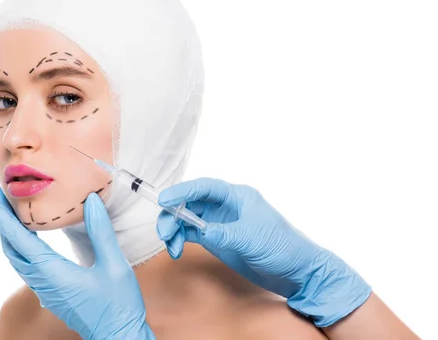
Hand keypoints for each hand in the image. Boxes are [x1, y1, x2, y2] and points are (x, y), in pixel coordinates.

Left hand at [0, 190, 154, 339]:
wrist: (118, 335)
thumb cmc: (118, 304)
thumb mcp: (114, 265)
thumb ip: (101, 232)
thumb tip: (91, 202)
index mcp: (52, 273)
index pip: (18, 239)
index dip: (0, 216)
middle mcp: (42, 281)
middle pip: (11, 247)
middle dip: (1, 219)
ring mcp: (45, 289)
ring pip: (16, 258)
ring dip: (9, 233)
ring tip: (10, 210)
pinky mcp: (51, 292)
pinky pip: (26, 265)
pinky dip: (20, 246)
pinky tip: (28, 237)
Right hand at [156, 178, 371, 326]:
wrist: (297, 272)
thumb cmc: (282, 248)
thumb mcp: (252, 239)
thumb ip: (224, 233)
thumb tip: (200, 230)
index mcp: (237, 197)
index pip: (204, 187)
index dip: (182, 191)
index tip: (164, 200)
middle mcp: (226, 207)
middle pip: (191, 202)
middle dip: (173, 214)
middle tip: (164, 231)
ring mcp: (221, 223)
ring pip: (188, 218)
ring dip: (174, 229)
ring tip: (170, 246)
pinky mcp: (218, 238)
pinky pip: (192, 233)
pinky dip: (180, 240)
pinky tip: (176, 250)